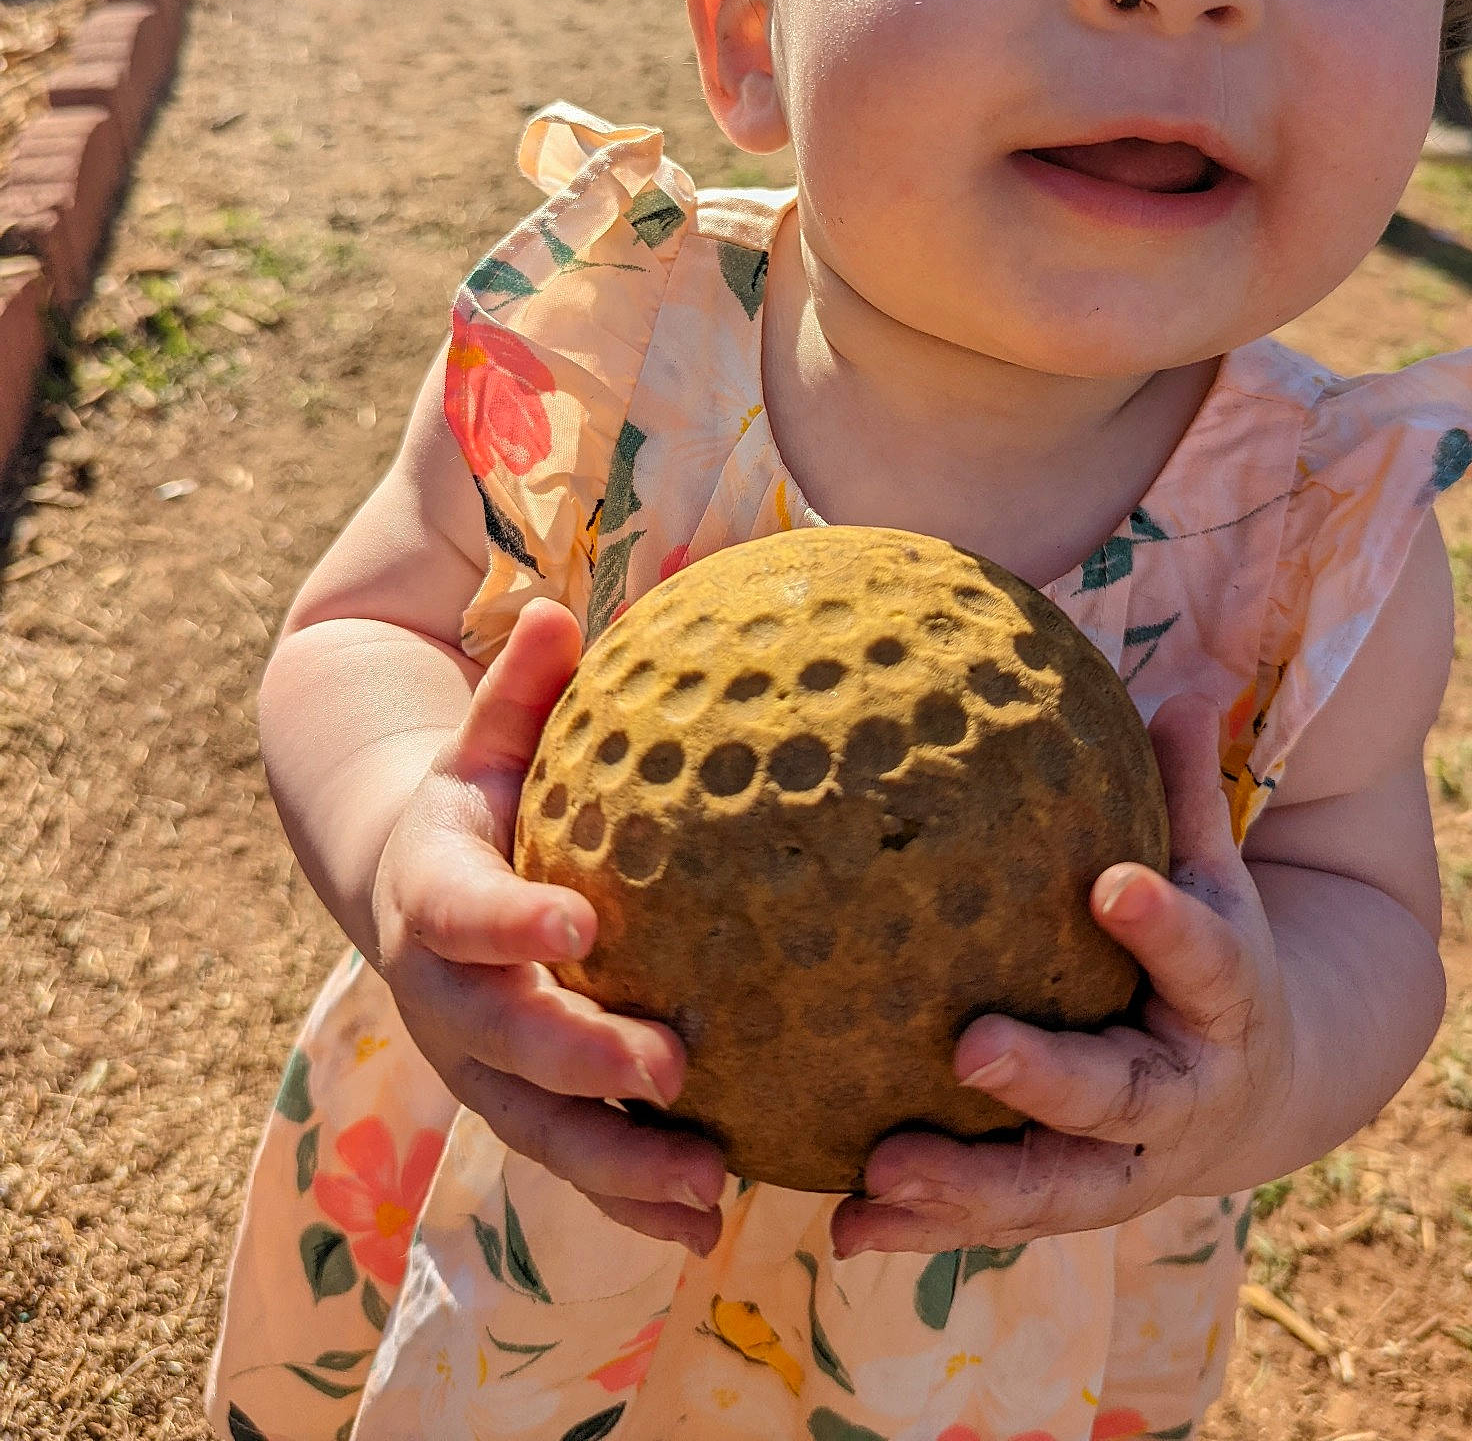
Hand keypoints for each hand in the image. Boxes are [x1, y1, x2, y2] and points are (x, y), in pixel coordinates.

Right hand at [372, 599, 726, 1254]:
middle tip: (670, 1068)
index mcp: (434, 889)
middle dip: (579, 1061)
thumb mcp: (486, 742)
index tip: (582, 922)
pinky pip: (569, 1160)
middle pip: (500, 1039)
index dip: (510, 921)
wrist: (406, 892)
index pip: (460, 909)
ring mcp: (478, 1060)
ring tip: (708, 1186)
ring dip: (615, 1163)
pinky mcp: (516, 1103)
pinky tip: (708, 1221)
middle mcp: (445, 991)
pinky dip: (628, 1198)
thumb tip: (557, 608)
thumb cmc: (476, 803)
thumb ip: (520, 689)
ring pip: (534, 1126)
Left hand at [831, 695, 1293, 1257]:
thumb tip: (1189, 686)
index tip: (1114, 885)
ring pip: (1051, 1189)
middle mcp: (1180, 1098)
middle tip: (970, 1050)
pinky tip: (844, 1223)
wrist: (1259, 1092)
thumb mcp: (1217, 878)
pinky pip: (993, 1220)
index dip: (1166, 927)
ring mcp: (1123, 1164)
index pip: (1207, 957)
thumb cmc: (1211, 954)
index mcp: (1225, 1001)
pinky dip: (923, 1230)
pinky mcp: (1068, 1202)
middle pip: (1119, 1099)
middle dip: (1049, 1080)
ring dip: (966, 1188)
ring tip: (880, 1170)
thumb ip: (1187, 796)